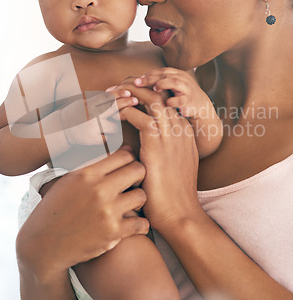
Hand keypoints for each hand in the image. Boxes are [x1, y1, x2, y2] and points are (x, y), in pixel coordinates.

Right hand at [16, 147, 147, 282]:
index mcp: (86, 173)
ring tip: (132, 204)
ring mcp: (107, 211)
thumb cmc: (54, 209)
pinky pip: (141, 223)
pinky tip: (135, 224)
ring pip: (142, 196)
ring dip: (139, 200)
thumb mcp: (66, 180)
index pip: (123, 155)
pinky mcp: (113, 233)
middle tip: (133, 184)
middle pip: (138, 170)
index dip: (130, 159)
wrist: (44, 244)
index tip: (128, 167)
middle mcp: (98, 190)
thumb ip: (87, 165)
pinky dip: (141, 225)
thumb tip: (105, 146)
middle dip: (138, 176)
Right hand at [61, 90, 137, 145]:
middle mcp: (92, 116)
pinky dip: (107, 135)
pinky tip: (100, 134)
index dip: (120, 94)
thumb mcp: (85, 103)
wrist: (61, 130)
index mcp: (89, 105)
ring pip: (115, 126)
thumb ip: (99, 100)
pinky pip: (109, 137)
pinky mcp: (94, 140)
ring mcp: (94, 129)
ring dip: (115, 125)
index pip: (107, 97)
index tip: (129, 92)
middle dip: (126, 103)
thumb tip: (117, 91)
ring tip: (107, 124)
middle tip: (135, 100)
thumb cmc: (76, 114)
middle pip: (114, 108)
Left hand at [115, 82, 200, 233]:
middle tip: (119, 86)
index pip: (167, 101)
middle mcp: (181, 129)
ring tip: (113, 93)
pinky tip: (113, 114)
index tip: (130, 93)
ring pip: (151, 99)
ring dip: (130, 93)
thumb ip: (163, 152)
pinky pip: (138, 116)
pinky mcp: (158, 143)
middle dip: (139, 87)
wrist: (180, 214)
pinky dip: (124, 111)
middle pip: (160, 94)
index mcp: (185, 133)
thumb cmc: (172, 195)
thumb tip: (146, 148)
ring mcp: (171, 134)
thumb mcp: (172, 167)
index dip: (148, 94)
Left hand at [134, 68, 213, 119]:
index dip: (148, 74)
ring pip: (174, 82)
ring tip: (154, 89)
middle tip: (138, 83)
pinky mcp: (190, 101)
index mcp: (176, 74)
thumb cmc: (180, 96)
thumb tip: (136, 83)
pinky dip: (174, 101)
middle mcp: (181, 79)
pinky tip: (166, 104)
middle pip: (164, 74)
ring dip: (163, 84)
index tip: (136, 80)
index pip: (160, 71)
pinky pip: (182, 99)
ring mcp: (187, 89)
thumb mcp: (169, 87)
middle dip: (150, 78)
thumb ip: (157, 83)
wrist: (200, 106)